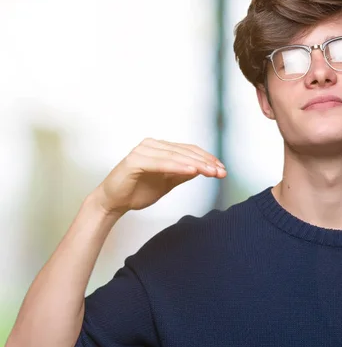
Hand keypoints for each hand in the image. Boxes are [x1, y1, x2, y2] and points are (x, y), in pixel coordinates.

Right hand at [92, 138, 225, 215]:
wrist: (114, 202)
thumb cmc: (138, 191)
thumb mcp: (167, 182)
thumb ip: (182, 174)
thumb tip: (203, 168)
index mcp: (160, 148)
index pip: (189, 151)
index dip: (207, 159)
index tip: (222, 169)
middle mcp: (152, 145)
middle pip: (185, 152)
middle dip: (206, 162)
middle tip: (221, 171)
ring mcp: (143, 151)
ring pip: (175, 156)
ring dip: (196, 163)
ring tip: (211, 171)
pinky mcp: (134, 160)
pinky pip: (161, 163)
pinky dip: (178, 166)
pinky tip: (192, 170)